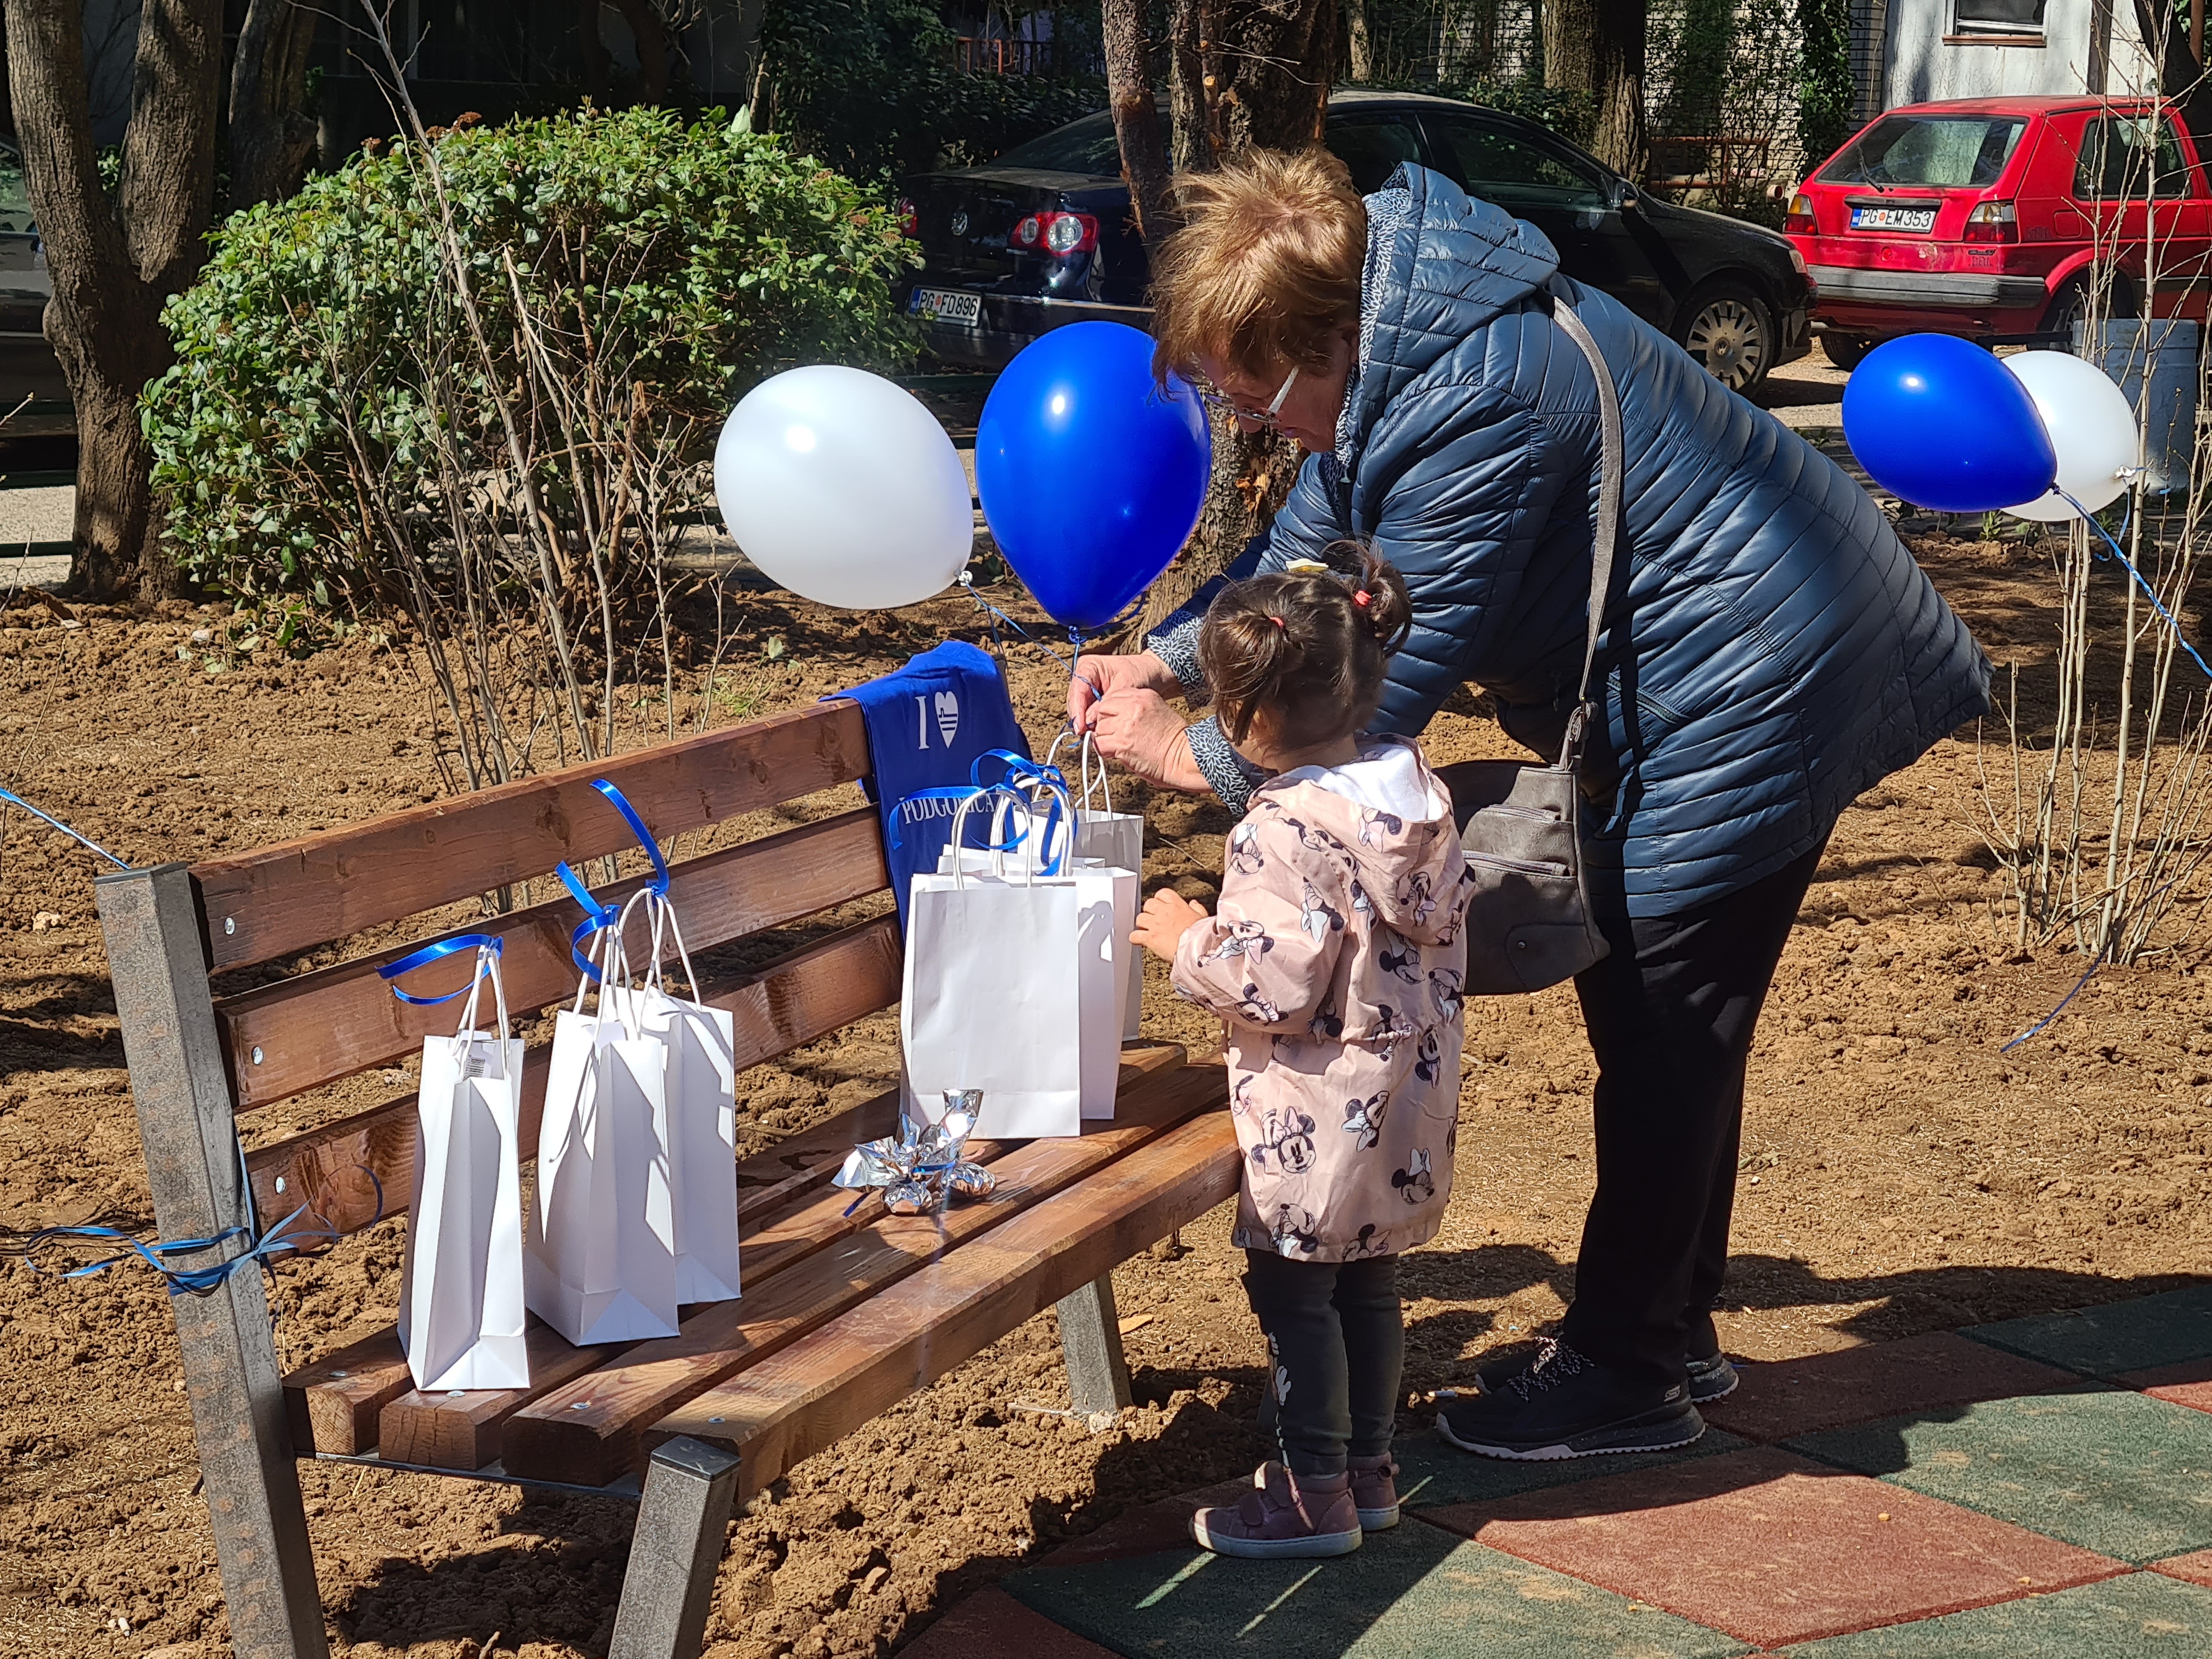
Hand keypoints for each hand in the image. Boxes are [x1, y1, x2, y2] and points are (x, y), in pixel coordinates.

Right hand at [1068, 650, 1180, 732]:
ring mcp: (1087, 686)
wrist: (1152, 673)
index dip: (1077, 709)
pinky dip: (1091, 721)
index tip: (1080, 727)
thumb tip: (1089, 721)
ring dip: (1084, 721)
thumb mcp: (1125, 686)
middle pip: (1075, 700)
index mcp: (1089, 666)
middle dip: (1079, 718)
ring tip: (1091, 735)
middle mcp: (1084, 675)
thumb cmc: (1140, 673)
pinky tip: (1095, 731)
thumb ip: (1106, 703)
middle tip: (1085, 735)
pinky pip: (1087, 710)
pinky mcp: (1092, 696)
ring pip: (1079, 707)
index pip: (1078, 689)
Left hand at [1089, 688, 1209, 792]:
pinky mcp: (1122, 743)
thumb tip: (1116, 717)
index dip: (1110, 711)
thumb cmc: (1174, 740)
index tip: (1113, 721)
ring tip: (1118, 746)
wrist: (1183, 757)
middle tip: (1113, 734)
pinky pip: (1099, 744)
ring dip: (1105, 738)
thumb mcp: (1158, 711)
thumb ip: (1137, 709)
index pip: (1113, 697)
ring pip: (1099, 728)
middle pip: (1102, 710)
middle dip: (1104, 723)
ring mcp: (1126, 724)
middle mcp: (1133, 706)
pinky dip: (1104, 751)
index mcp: (1143, 696)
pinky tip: (1115, 753)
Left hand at [1132, 887, 1210, 959]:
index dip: (1159, 899)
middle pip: (1148, 904)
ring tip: (1146, 930)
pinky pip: (1134, 936)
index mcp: (1177, 905)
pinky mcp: (1149, 938)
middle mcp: (1164, 912)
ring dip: (1141, 924)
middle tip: (1153, 919)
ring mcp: (1155, 925)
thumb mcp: (1203, 918)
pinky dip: (1135, 939)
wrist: (1196, 950)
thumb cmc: (1201, 935)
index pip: (1162, 894)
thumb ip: (1196, 909)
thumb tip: (1193, 904)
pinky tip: (1139, 941)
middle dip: (1149, 911)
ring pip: (1139, 918)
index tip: (1161, 904)